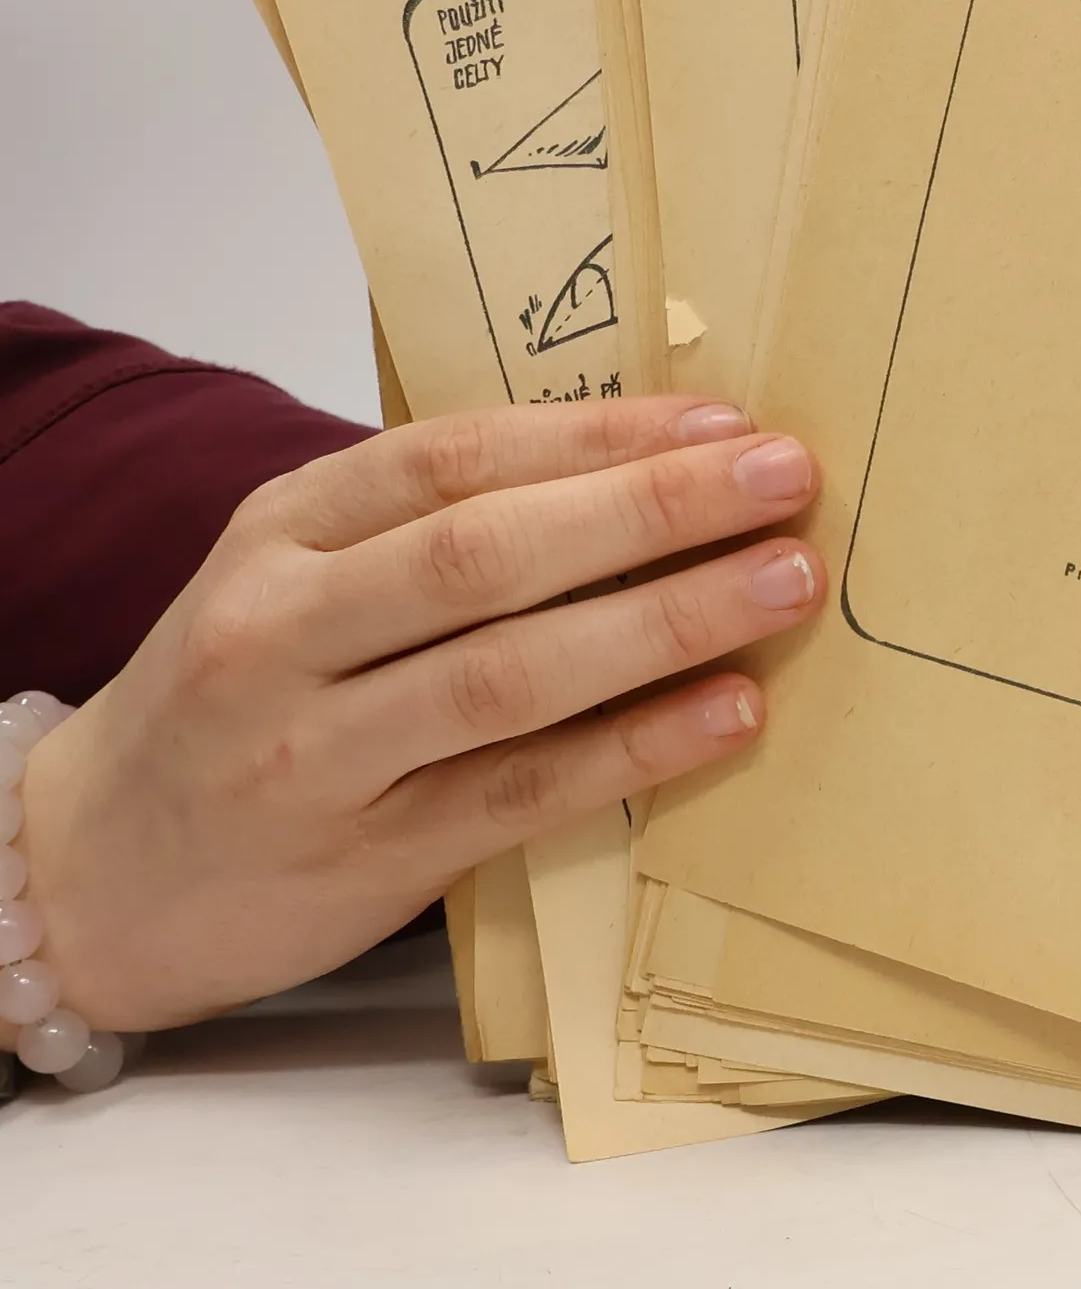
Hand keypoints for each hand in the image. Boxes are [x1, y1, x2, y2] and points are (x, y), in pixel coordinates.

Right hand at [10, 397, 823, 1033]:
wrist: (89, 868)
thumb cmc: (238, 696)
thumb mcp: (296, 576)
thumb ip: (426, 528)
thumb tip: (635, 471)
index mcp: (282, 529)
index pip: (454, 456)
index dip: (598, 434)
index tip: (722, 419)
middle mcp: (285, 627)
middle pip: (488, 552)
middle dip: (651, 508)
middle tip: (784, 479)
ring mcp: (315, 751)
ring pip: (508, 673)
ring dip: (664, 622)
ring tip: (783, 582)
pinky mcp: (359, 858)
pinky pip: (516, 792)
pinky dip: (632, 750)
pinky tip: (728, 712)